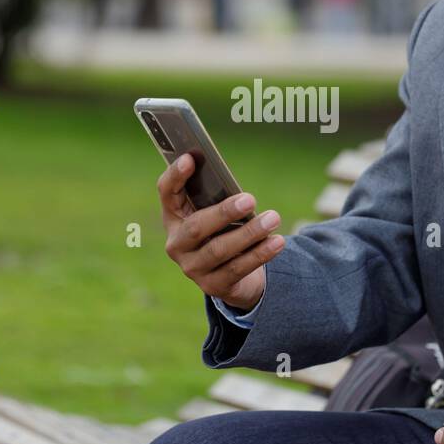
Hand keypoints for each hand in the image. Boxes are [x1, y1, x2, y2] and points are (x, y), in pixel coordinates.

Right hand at [158, 153, 284, 309]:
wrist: (231, 276)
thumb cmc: (224, 231)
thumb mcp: (218, 213)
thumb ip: (219, 199)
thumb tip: (238, 190)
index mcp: (174, 216)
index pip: (167, 192)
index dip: (175, 175)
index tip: (190, 158)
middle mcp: (176, 243)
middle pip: (196, 227)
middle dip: (224, 212)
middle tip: (250, 199)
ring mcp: (192, 267)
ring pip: (219, 250)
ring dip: (249, 233)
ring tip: (273, 218)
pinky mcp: (212, 286)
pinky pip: (237, 268)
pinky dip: (259, 254)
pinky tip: (276, 242)